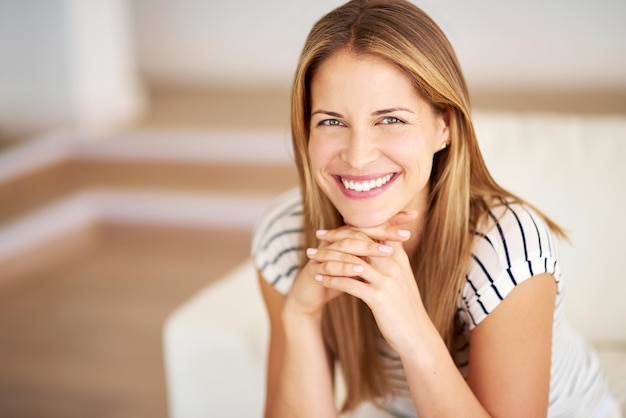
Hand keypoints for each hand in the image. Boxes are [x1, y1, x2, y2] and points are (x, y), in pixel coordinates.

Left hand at [308, 211, 426, 354]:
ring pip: (350, 261)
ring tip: (311, 258)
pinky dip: (331, 279)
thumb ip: (389, 261)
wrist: (417, 335)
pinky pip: (349, 284)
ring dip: (328, 258)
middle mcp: (393, 264)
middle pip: (359, 242)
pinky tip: (319, 279)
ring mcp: (386, 281)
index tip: (331, 230)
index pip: (372, 232)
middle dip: (335, 239)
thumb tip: (373, 248)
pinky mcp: (379, 298)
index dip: (349, 228)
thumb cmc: (406, 307)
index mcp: (398, 257)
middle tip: (317, 239)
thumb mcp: (401, 278)